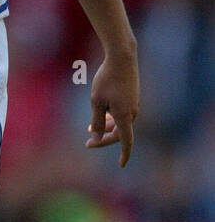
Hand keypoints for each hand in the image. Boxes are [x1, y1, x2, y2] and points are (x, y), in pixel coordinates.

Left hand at [86, 51, 138, 167]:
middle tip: (88, 143)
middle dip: (103, 138)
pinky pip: (122, 113)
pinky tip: (101, 114)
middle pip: (120, 133)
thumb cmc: (106, 78)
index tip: (121, 165)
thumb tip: (95, 137)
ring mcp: (134, 104)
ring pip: (120, 123)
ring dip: (106, 127)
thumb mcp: (96, 101)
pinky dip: (111, 118)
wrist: (122, 57)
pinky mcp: (132, 96)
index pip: (126, 141)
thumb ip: (96, 121)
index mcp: (125, 116)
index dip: (124, 155)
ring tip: (89, 128)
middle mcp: (132, 112)